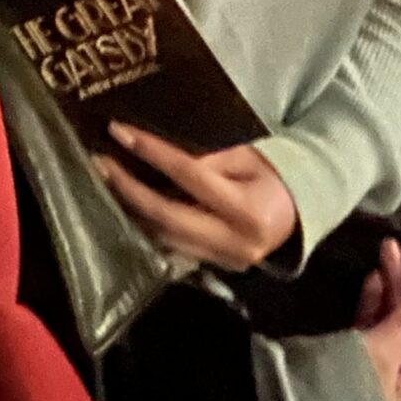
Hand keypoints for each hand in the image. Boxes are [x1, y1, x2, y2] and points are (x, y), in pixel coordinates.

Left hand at [95, 126, 297, 272]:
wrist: (300, 210)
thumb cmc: (272, 173)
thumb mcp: (245, 155)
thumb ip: (206, 159)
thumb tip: (159, 157)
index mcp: (247, 209)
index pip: (190, 176)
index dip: (152, 153)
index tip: (120, 131)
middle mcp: (235, 242)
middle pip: (169, 217)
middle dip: (130, 189)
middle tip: (101, 163)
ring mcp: (225, 262)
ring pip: (166, 237)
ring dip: (133, 209)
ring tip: (108, 180)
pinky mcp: (216, 268)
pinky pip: (174, 247)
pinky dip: (150, 225)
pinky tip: (130, 204)